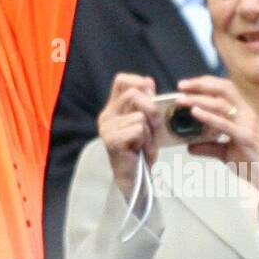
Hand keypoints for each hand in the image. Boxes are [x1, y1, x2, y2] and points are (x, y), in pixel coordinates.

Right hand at [98, 73, 161, 199]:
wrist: (135, 177)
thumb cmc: (141, 149)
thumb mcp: (146, 121)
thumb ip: (145, 102)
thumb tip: (148, 81)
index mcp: (112, 108)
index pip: (121, 80)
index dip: (138, 82)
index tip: (151, 94)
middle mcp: (106, 115)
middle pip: (134, 95)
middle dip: (151, 110)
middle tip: (153, 128)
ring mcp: (107, 128)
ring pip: (139, 115)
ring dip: (149, 131)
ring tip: (143, 143)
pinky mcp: (112, 140)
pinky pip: (138, 129)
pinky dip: (145, 140)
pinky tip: (138, 149)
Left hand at [175, 76, 258, 208]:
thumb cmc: (252, 162)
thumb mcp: (227, 152)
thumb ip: (209, 146)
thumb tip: (189, 147)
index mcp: (244, 112)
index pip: (225, 89)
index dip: (206, 83)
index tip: (186, 85)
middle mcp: (247, 114)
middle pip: (224, 89)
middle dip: (200, 85)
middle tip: (181, 86)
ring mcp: (248, 125)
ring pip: (222, 104)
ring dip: (199, 100)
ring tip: (181, 100)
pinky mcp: (246, 138)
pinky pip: (225, 124)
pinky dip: (208, 116)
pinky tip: (195, 112)